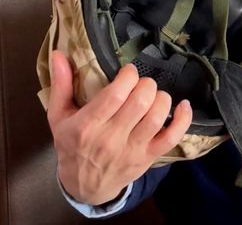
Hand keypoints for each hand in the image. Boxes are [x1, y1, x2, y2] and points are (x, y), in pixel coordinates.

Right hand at [46, 50, 192, 205]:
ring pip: (156, 118)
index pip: (115, 95)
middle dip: (146, 85)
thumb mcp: (58, 116)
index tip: (128, 71)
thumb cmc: (71, 145)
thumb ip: (60, 85)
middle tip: (142, 83)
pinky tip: (184, 105)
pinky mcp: (148, 158)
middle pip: (139, 103)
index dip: (128, 77)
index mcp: (87, 126)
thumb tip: (58, 54)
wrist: (84, 186)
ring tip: (155, 94)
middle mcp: (110, 139)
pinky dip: (182, 120)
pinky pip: (171, 138)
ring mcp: (131, 150)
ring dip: (161, 98)